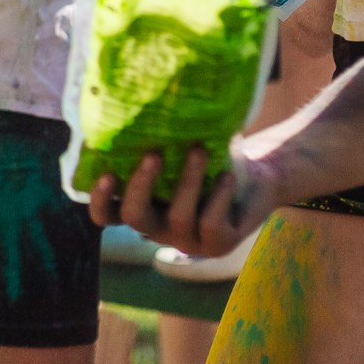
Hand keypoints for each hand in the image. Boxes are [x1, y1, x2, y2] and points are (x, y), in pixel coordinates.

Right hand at [89, 144, 274, 256]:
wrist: (262, 179)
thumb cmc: (211, 158)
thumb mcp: (179, 154)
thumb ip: (153, 148)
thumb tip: (124, 118)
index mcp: (143, 209)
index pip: (107, 216)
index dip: (101, 200)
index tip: (108, 174)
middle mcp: (159, 230)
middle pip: (135, 217)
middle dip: (141, 185)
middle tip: (153, 154)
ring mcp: (188, 242)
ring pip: (178, 216)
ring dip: (188, 179)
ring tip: (198, 150)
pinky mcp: (218, 245)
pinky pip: (210, 222)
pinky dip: (218, 195)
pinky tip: (226, 176)